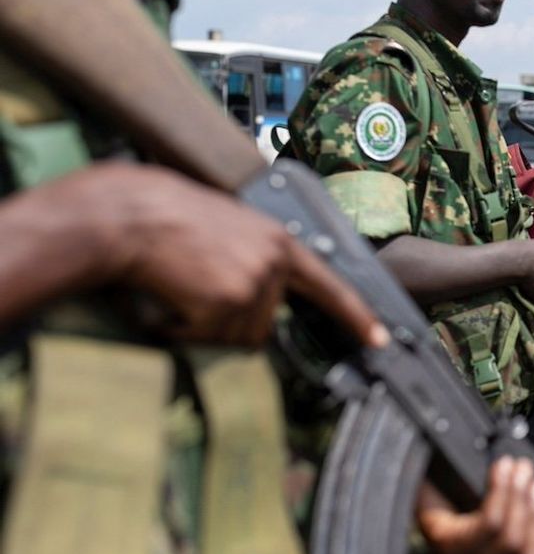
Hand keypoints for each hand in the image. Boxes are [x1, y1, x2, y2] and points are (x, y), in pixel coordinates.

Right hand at [90, 164, 384, 347]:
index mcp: (281, 242)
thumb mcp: (234, 230)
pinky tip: (170, 300)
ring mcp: (254, 284)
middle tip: (198, 289)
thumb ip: (260, 260)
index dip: (357, 315)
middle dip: (230, 322)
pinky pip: (207, 339)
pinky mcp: (226, 303)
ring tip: (182, 289)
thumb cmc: (173, 219)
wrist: (135, 214)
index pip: (330, 285)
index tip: (378, 338)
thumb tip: (267, 305)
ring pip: (236, 336)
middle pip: (265, 325)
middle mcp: (275, 263)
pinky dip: (183, 330)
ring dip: (205, 327)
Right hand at [416, 456, 533, 553]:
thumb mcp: (431, 522)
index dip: (502, 489)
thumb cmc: (447, 545)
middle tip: (525, 469)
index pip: (488, 523)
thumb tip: (421, 456)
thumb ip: (428, 495)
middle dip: (522, 498)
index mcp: (456, 549)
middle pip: (512, 538)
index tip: (505, 463)